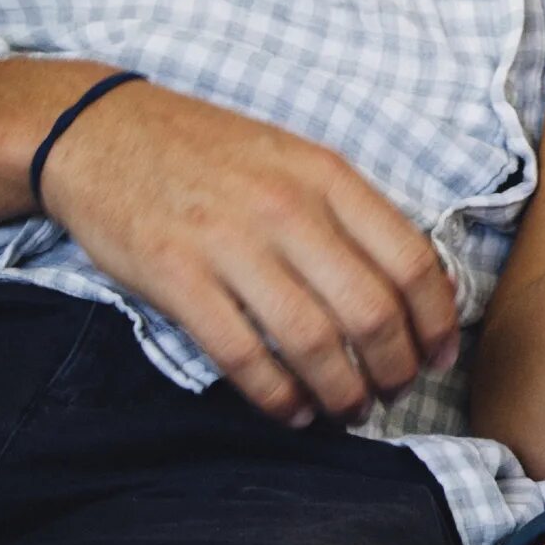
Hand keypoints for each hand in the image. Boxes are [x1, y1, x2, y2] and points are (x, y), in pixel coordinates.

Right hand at [36, 80, 463, 427]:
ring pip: (312, 341)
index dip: (437, 321)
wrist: (104, 132)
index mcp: (330, 177)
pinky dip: (276, 396)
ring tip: (349, 411)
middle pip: (371, 310)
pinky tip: (292, 413)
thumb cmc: (213, 152)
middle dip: (395, 368)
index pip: (412, 260)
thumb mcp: (300, 160)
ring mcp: (230, 244)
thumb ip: (357, 215)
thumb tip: (424, 282)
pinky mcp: (176, 278)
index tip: (440, 355)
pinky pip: (241, 355)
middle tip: (395, 393)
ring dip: (341, 391)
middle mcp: (289, 209)